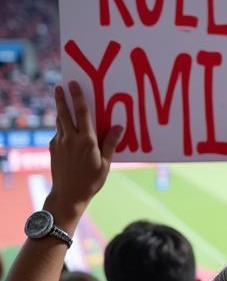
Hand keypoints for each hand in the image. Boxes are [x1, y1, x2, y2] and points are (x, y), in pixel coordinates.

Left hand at [47, 82, 121, 222]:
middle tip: (60, 86)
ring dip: (60, 110)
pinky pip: (58, 133)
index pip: (82, 114)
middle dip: (62, 98)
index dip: (78, 98)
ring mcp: (59, 143)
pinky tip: (65, 127)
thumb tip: (119, 127)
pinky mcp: (53, 149)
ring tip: (61, 100)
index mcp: (87, 141)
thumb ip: (110, 143)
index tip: (73, 85)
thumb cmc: (91, 181)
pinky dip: (61, 126)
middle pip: (64, 113)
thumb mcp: (106, 164)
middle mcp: (71, 139)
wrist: (68, 194)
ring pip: (59, 122)